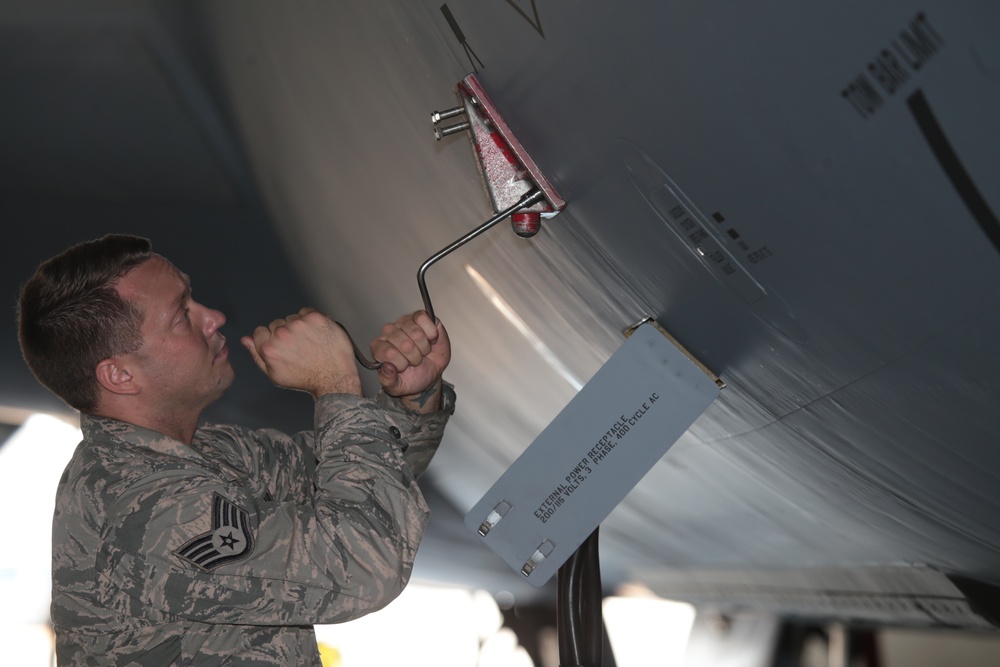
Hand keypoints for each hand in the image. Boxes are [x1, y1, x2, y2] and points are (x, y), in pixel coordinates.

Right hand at [240, 308, 361, 396]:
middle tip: (298, 347)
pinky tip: (316, 334)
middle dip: (285, 333)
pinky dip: (311, 320)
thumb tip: (245, 339)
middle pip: (276, 324)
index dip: (270, 339)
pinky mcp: (315, 318)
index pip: (260, 331)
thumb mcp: (275, 374)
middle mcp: (283, 334)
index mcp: (270, 348)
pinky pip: (306, 311)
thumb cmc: (306, 379)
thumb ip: (257, 355)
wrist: (334, 377)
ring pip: (292, 318)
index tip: (282, 346)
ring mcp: (300, 324)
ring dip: (298, 327)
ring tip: (309, 342)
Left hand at [370, 311, 450, 410]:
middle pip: (404, 344)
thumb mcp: (397, 387)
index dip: (400, 363)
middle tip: (415, 360)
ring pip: (415, 332)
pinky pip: (423, 318)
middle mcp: (389, 332)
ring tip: (422, 351)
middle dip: (414, 357)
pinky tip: (429, 339)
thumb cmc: (412, 377)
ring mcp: (403, 322)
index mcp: (379, 348)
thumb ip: (388, 381)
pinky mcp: (419, 316)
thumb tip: (386, 367)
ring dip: (423, 347)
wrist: (431, 372)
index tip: (403, 367)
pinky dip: (431, 333)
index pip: (388, 352)